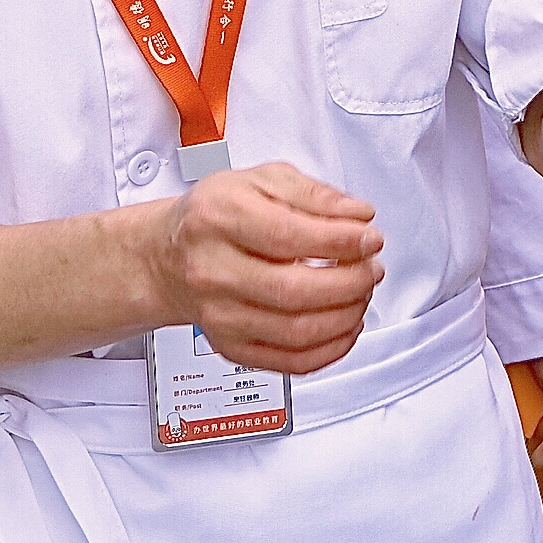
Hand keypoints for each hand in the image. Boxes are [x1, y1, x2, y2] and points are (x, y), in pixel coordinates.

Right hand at [148, 160, 382, 375]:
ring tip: (362, 294)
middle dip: (350, 282)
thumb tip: (357, 216)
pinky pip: (290, 362)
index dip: (341, 241)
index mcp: (219, 217)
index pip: (289, 236)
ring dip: (346, 316)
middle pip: (294, 290)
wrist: (172, 257)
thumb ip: (313, 194)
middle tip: (371, 269)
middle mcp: (213, 269)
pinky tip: (345, 327)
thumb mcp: (261, 180)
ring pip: (297, 331)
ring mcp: (219, 314)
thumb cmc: (217, 216)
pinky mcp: (230, 347)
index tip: (370, 238)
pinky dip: (330, 349)